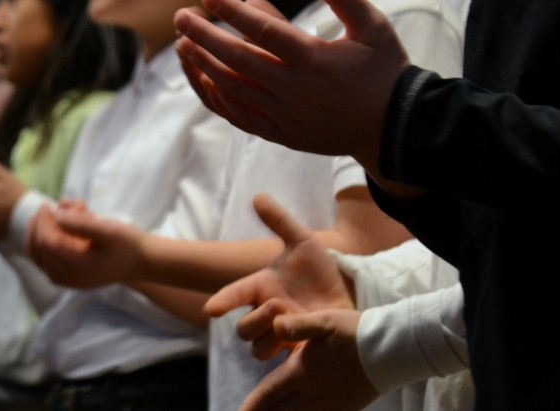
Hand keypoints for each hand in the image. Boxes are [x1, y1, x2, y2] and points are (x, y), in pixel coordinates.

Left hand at [26, 199, 146, 287]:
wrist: (142, 262)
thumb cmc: (128, 245)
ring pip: (39, 254)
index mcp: (75, 268)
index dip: (43, 222)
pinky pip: (48, 257)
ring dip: (45, 230)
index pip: (46, 242)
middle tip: (53, 206)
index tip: (48, 204)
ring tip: (60, 214)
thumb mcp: (108, 230)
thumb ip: (81, 222)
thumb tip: (57, 214)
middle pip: (38, 249)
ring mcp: (66, 279)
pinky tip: (64, 222)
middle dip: (43, 224)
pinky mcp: (68, 276)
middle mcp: (66, 277)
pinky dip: (51, 238)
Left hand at [175, 0, 409, 162]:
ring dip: (204, 66)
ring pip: (233, 90)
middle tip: (180, 18)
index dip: (233, 13)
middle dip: (204, 37)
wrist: (393, 129)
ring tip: (182, 46)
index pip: (264, 31)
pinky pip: (241, 117)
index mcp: (314, 59)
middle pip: (237, 61)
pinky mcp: (283, 133)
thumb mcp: (375, 27)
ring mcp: (285, 114)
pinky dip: (219, 100)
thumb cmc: (385, 72)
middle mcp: (294, 88)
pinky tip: (204, 82)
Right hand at [204, 193, 352, 359]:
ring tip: (289, 324)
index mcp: (261, 287)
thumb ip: (280, 221)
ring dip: (268, 337)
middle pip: (243, 328)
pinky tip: (300, 343)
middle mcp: (266, 313)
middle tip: (276, 307)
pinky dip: (283, 353)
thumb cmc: (319, 272)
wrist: (347, 295)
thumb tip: (257, 196)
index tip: (212, 309)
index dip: (222, 301)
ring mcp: (279, 335)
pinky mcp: (294, 352)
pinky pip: (278, 362)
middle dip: (254, 320)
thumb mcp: (303, 242)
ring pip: (257, 348)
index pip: (233, 295)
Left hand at [240, 309, 378, 410]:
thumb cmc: (356, 332)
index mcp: (303, 370)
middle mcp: (312, 392)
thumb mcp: (326, 320)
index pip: (268, 393)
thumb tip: (276, 325)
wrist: (392, 351)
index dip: (252, 405)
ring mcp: (329, 404)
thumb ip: (299, 326)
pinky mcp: (343, 408)